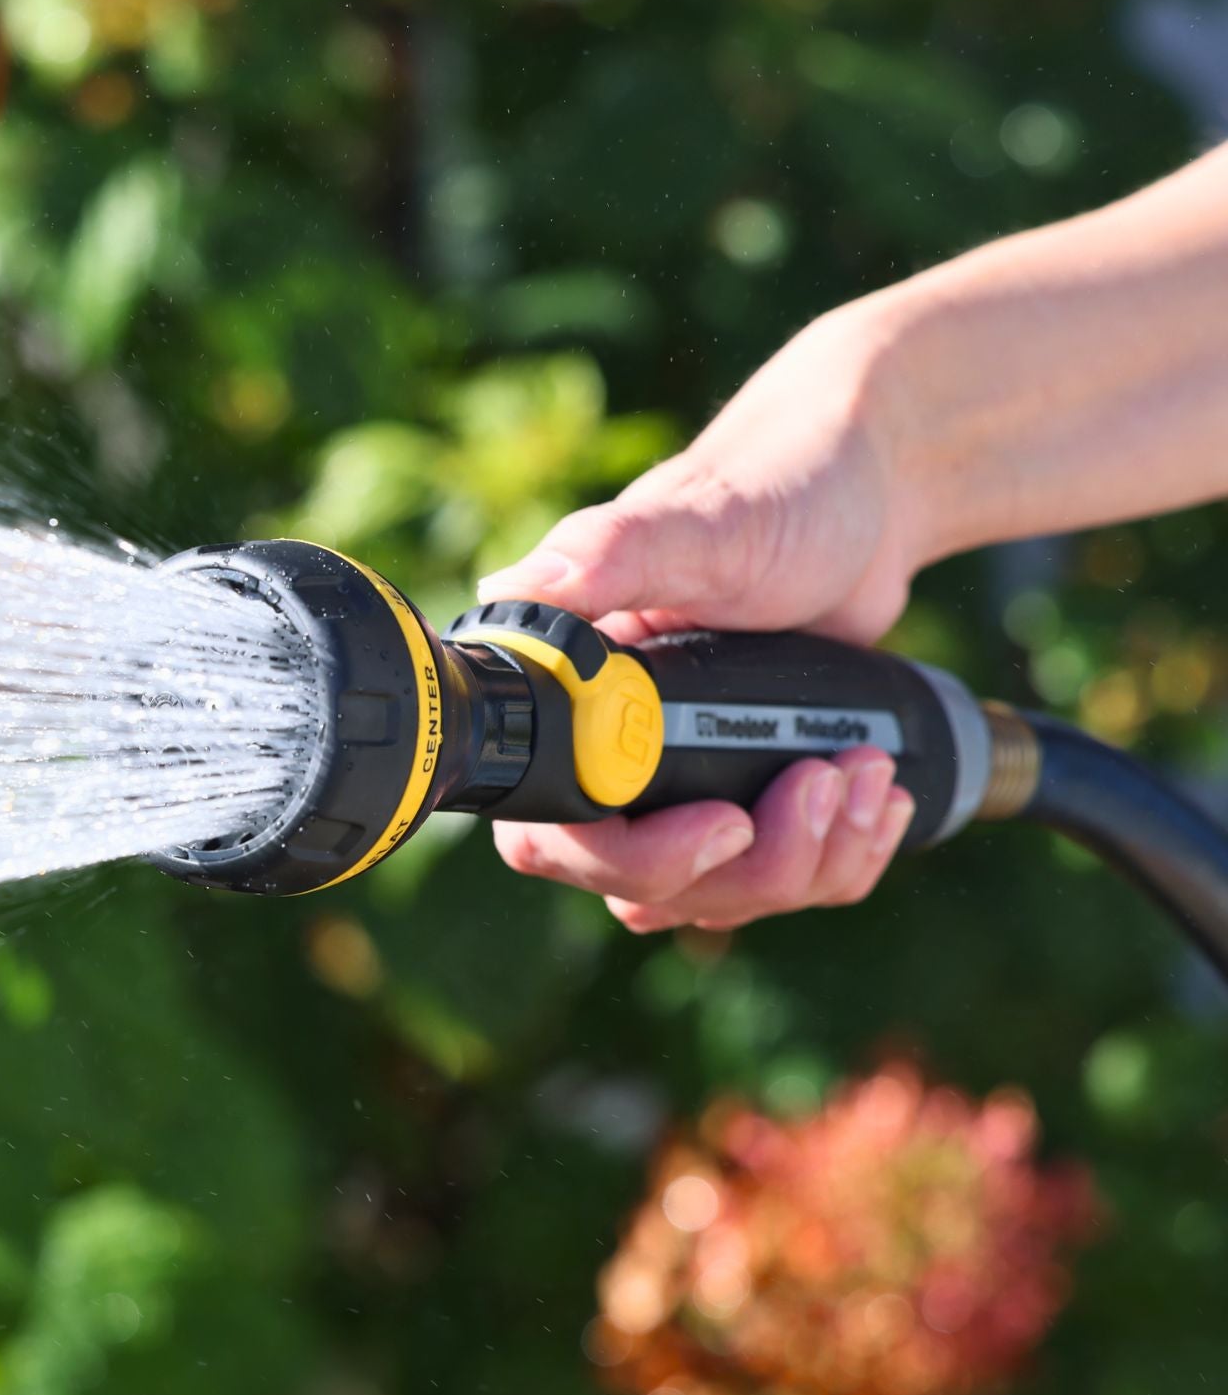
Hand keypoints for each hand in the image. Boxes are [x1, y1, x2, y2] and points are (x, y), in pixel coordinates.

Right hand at [481, 296, 927, 930]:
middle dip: (750, 865)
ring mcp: (678, 790)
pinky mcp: (746, 804)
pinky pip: (780, 882)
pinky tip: (881, 798)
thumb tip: (514, 590)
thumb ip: (605, 554)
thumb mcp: (694, 524)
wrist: (866, 504)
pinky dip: (843, 855)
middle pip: (646, 887)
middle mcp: (606, 760)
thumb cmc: (770, 495)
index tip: (726, 822)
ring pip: (719, 898)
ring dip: (812, 858)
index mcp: (564, 702)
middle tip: (823, 781)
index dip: (639, 856)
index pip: (551, 836)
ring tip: (867, 773)